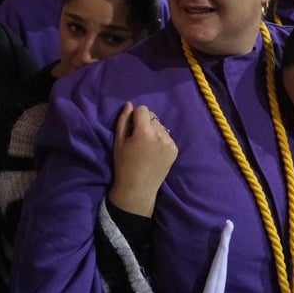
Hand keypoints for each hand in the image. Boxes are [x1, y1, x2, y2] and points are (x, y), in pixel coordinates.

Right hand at [110, 102, 176, 216]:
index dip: (136, 117)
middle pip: (153, 117)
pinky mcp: (175, 150)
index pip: (143, 109)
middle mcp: (160, 134)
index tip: (132, 129)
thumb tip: (129, 104)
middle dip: (145, 124)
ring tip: (146, 148)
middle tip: (138, 140)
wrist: (138, 188)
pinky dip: (161, 141)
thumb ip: (123, 121)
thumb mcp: (119, 142)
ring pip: (160, 127)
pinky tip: (154, 153)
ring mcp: (169, 143)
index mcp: (144, 131)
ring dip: (154, 132)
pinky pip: (167, 137)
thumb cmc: (124, 165)